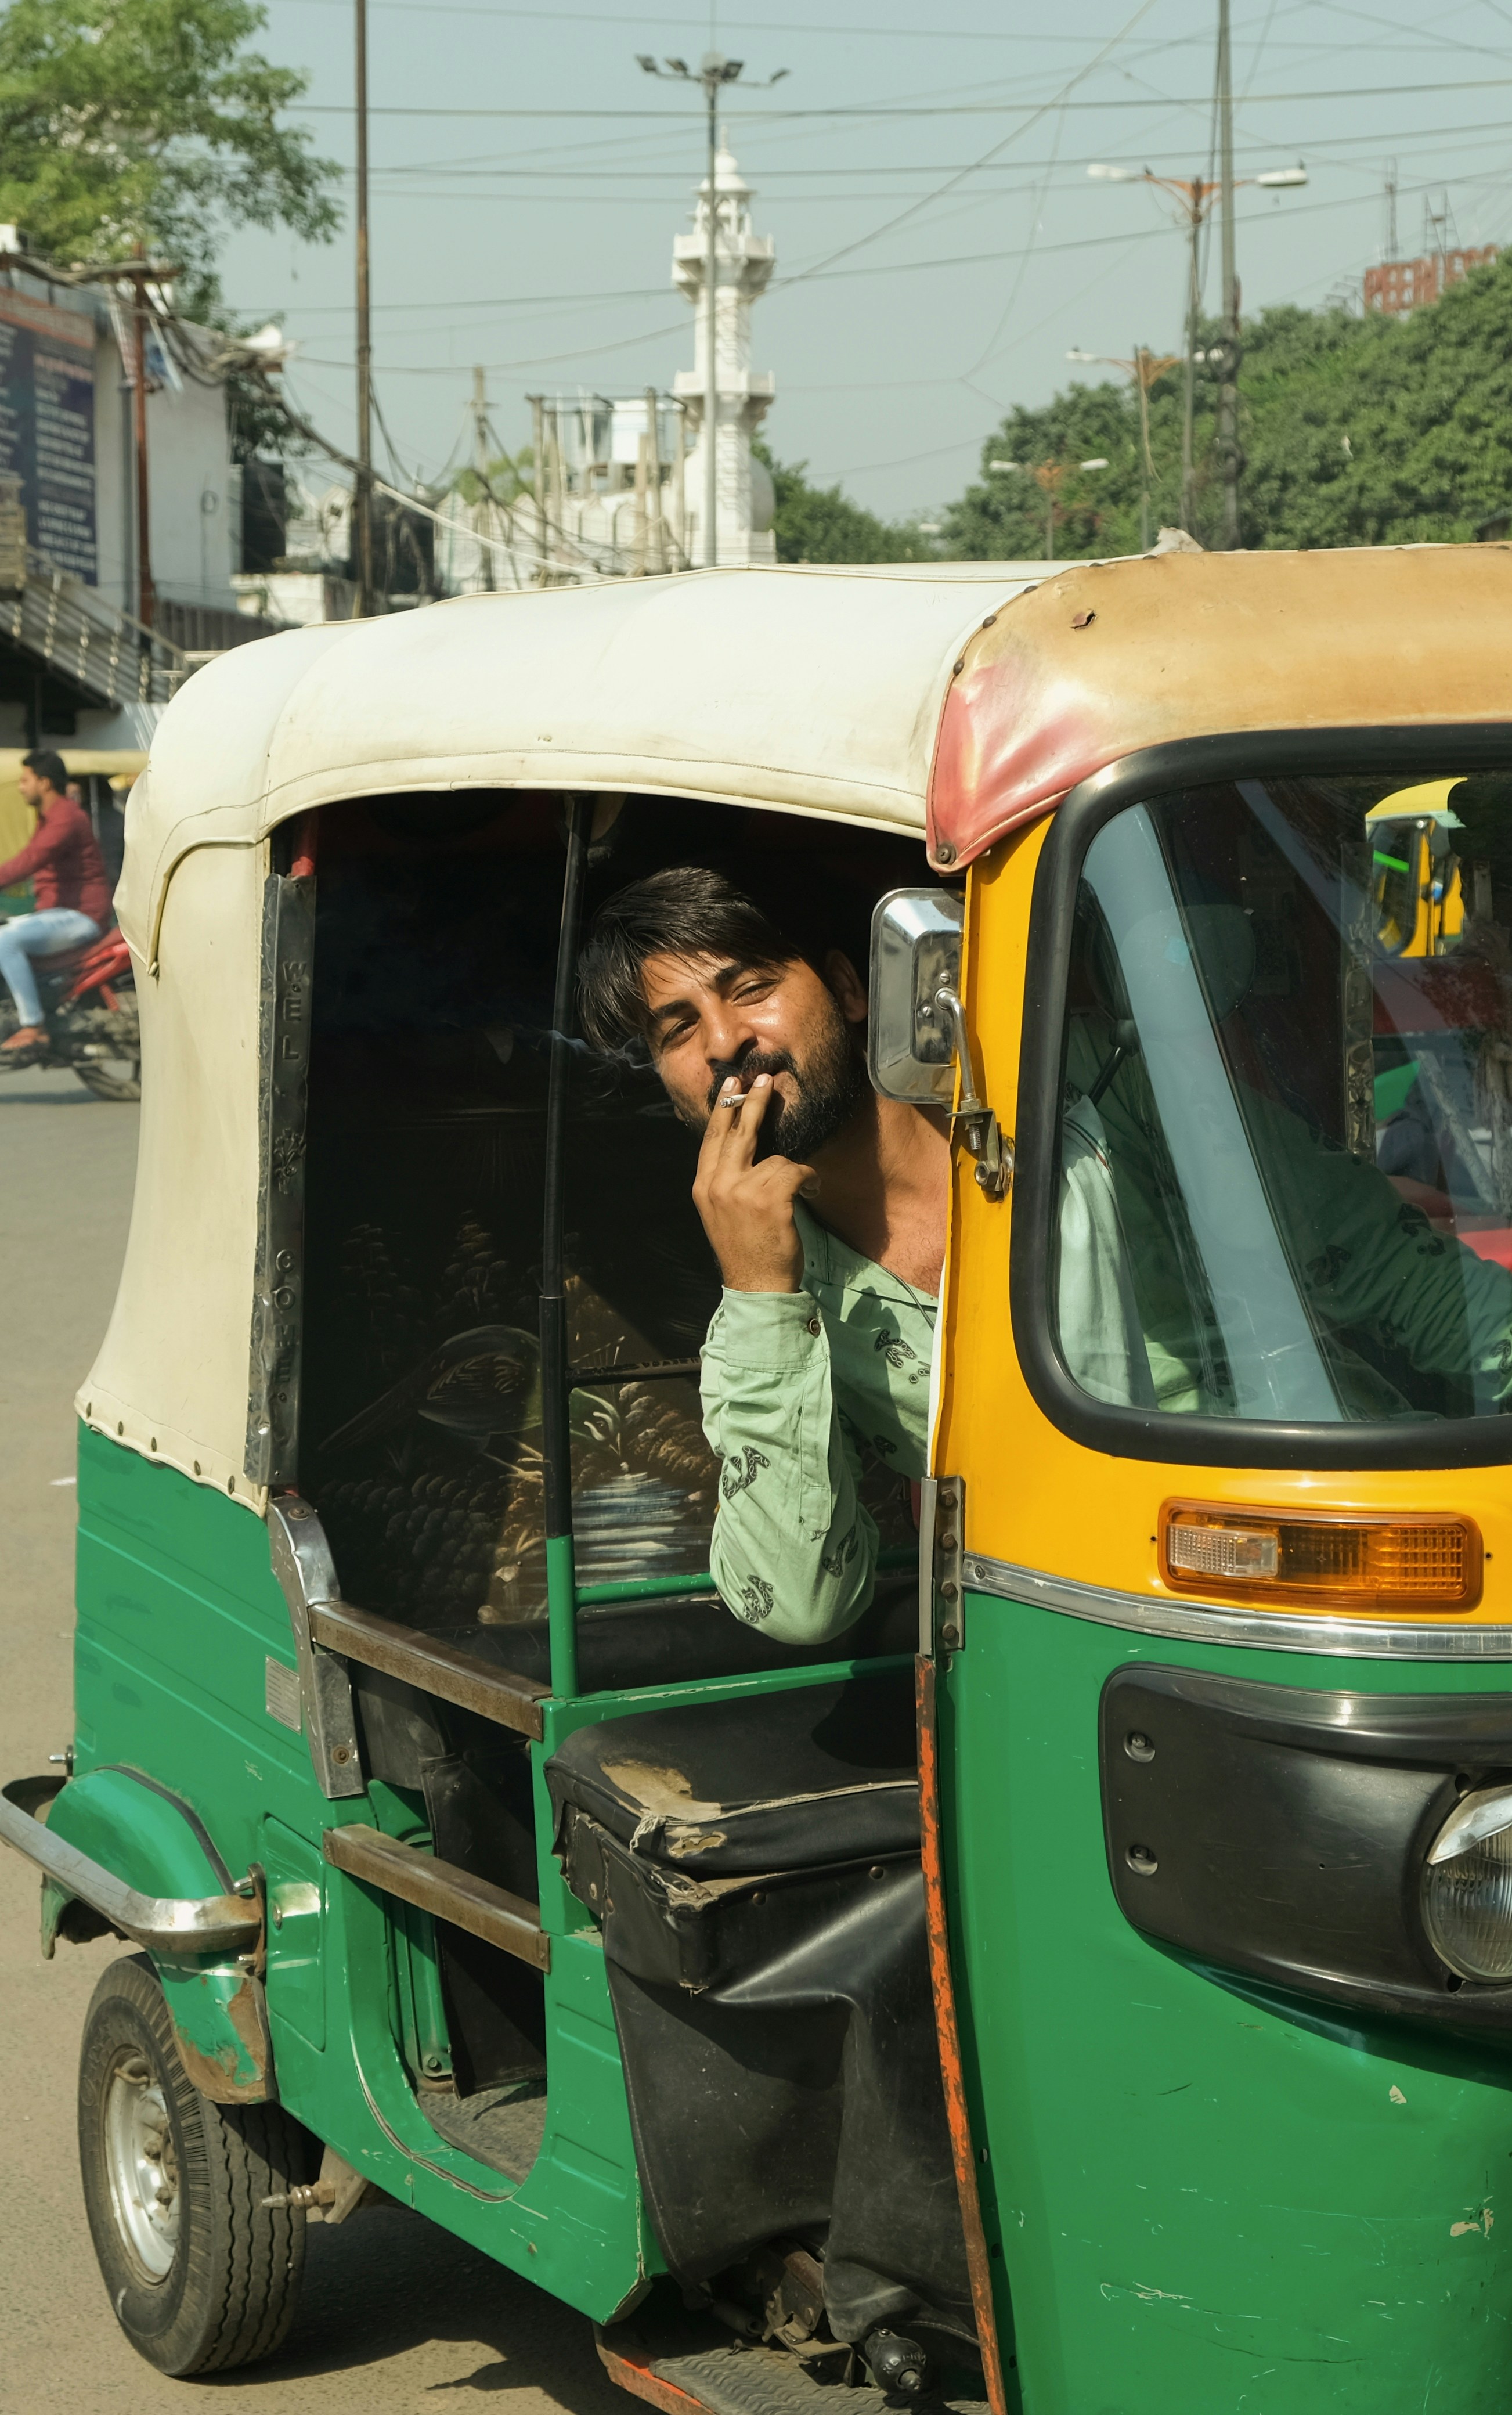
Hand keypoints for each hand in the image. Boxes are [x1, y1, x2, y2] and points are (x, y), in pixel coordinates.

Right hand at [693, 1074, 813, 1291]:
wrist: (757, 1287)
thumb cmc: (745, 1250)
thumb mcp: (721, 1212)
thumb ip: (725, 1180)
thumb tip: (740, 1147)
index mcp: (703, 1187)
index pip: (712, 1138)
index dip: (723, 1109)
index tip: (731, 1084)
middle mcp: (718, 1185)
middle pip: (738, 1132)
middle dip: (753, 1101)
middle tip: (765, 1077)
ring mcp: (742, 1191)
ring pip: (775, 1158)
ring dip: (793, 1171)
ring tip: (800, 1190)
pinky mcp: (769, 1199)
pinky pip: (796, 1171)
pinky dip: (808, 1181)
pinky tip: (809, 1194)